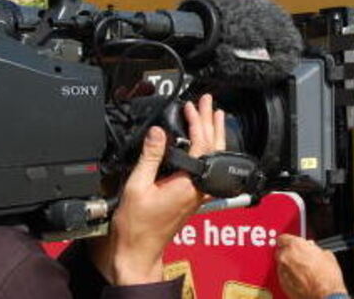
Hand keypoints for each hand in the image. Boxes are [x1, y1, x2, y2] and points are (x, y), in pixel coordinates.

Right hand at [94, 95, 224, 284]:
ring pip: (214, 158)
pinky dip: (208, 150)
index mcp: (189, 183)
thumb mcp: (137, 186)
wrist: (139, 251)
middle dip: (210, 121)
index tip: (191, 106)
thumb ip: (150, 156)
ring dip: (214, 134)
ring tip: (216, 116)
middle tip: (209, 102)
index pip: (201, 144)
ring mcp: (199, 193)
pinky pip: (207, 168)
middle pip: (213, 148)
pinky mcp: (193, 197)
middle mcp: (199, 188)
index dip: (197, 122)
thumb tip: (157, 132)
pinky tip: (204, 144)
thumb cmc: (137, 226)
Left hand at [275, 234, 346, 298]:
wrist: (326, 296)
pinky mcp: (282, 283)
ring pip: (282, 264)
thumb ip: (314, 248)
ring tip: (302, 270)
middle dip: (289, 253)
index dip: (289, 241)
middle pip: (280, 250)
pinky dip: (289, 276)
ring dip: (289, 265)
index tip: (293, 243)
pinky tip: (300, 279)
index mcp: (295, 245)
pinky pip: (283, 275)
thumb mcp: (326, 254)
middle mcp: (285, 256)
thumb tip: (311, 249)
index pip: (283, 238)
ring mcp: (282, 271)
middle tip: (300, 257)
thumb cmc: (327, 277)